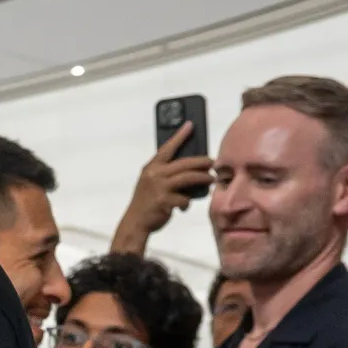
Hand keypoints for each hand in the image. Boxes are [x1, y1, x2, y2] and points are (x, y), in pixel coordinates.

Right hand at [111, 123, 213, 252]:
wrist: (135, 223)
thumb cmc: (146, 202)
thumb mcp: (150, 183)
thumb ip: (164, 174)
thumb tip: (190, 169)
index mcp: (151, 168)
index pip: (167, 148)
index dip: (179, 136)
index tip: (190, 125)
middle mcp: (154, 174)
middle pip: (185, 163)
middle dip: (202, 161)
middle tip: (212, 162)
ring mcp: (159, 187)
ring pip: (189, 177)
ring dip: (204, 178)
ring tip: (212, 180)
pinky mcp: (165, 201)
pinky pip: (185, 199)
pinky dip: (187, 202)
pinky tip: (186, 205)